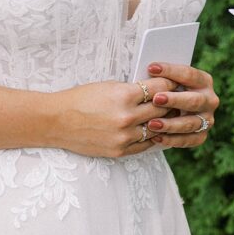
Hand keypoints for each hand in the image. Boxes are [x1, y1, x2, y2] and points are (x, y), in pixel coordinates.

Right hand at [56, 78, 177, 157]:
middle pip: (163, 109)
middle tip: (177, 99)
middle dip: (171, 102)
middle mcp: (127, 118)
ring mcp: (124, 137)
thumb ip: (133, 90)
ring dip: (164, 122)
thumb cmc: (80, 99)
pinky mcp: (119, 151)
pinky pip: (146, 144)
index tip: (174, 83)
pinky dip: (152, 136)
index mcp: (124, 96)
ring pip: (158, 128)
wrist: (56, 121)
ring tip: (167, 115)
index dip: (170, 84)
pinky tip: (153, 129)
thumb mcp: (108, 86)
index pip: (161, 89)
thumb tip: (156, 90)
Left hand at [143, 63, 219, 147]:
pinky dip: (172, 140)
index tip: (151, 68)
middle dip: (175, 100)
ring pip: (191, 123)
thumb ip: (160, 79)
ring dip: (171, 124)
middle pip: (195, 100)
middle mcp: (209, 100)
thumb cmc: (164, 92)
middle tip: (156, 99)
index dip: (170, 71)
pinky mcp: (200, 135)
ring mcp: (207, 119)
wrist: (170, 114)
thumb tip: (148, 71)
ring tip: (151, 124)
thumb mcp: (164, 83)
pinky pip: (188, 140)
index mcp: (203, 81)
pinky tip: (155, 138)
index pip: (189, 74)